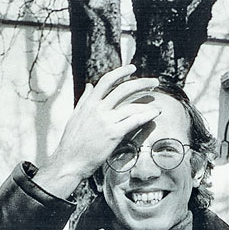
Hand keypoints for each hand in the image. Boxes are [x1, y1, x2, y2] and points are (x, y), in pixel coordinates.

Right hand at [35, 66, 162, 197]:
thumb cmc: (72, 142)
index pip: (106, 81)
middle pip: (123, 89)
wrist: (70, 162)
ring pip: (132, 106)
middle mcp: (98, 109)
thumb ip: (84, 100)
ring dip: (148, 104)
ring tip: (158, 104)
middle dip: (142, 83)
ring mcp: (106, 121)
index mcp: (89, 104)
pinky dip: (147, 116)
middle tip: (154, 82)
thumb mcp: (75, 116)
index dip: (121, 72)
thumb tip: (90, 85)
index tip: (132, 68)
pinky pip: (134, 121)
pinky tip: (155, 114)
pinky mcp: (114, 134)